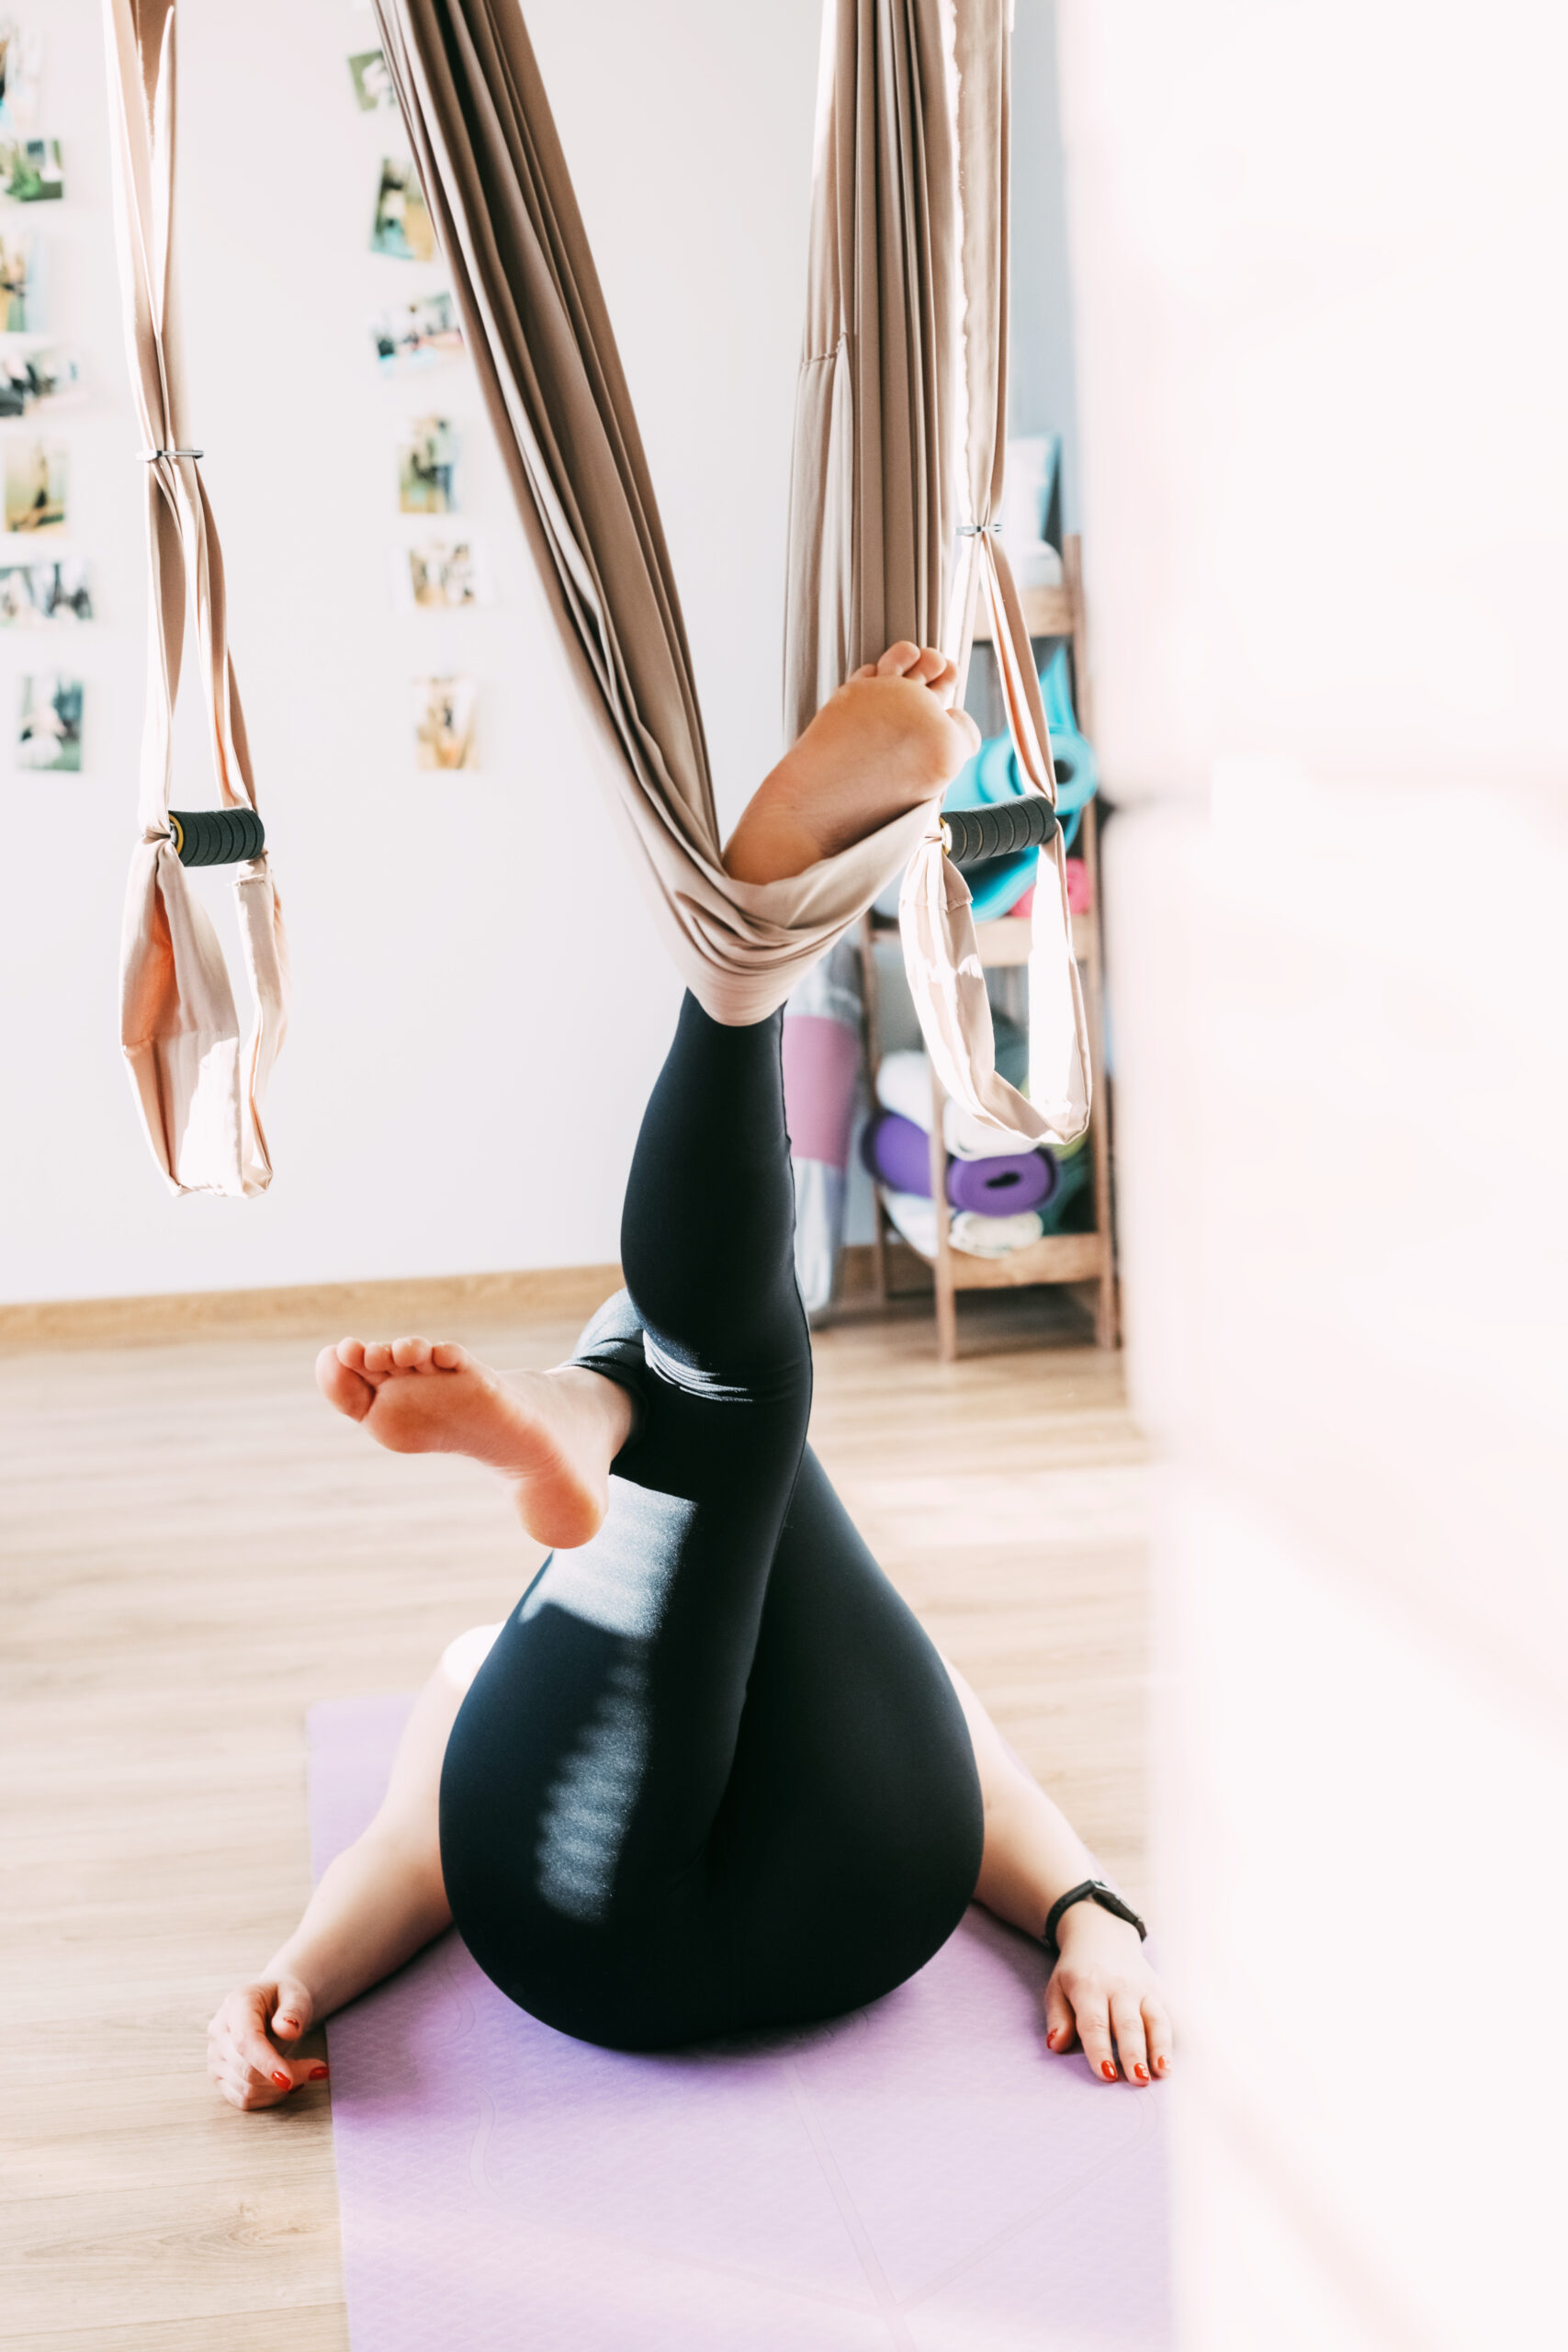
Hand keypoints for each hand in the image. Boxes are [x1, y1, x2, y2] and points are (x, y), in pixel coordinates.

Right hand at [206, 1977, 327, 2111]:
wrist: (271, 2005)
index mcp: (235, 2005)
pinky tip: (289, 2083)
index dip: (266, 2062)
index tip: (290, 2079)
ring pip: (246, 2089)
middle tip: (319, 2070)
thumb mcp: (295, 1995)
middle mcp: (219, 2032)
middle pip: (246, 2070)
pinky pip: (244, 2100)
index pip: (245, 2040)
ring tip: (306, 2072)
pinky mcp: (220, 2077)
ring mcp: (215, 2058)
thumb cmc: (283, 1999)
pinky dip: (270, 2097)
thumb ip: (293, 2010)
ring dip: (280, 2089)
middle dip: (286, 2076)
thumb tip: (289, 2029)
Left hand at [1044, 1901, 1171, 2086]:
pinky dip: (1182, 2034)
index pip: (1095, 2023)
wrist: (1101, 1934)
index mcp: (1089, 1987)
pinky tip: (1186, 2055)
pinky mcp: (1159, 1990)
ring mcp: (1143, 1988)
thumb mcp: (1057, 1988)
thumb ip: (1058, 2018)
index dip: (1101, 2050)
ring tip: (1163, 2071)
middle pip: (1129, 2024)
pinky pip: (1172, 2013)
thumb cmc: (1076, 1972)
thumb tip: (1055, 2045)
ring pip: (1155, 2018)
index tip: (1107, 2076)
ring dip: (1161, 2046)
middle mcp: (1119, 1987)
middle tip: (1138, 2080)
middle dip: (1134, 2053)